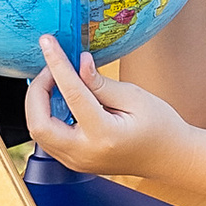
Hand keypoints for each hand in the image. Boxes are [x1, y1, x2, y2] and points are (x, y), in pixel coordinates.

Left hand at [26, 36, 190, 177]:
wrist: (169, 158)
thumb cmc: (160, 126)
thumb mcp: (135, 97)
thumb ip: (101, 83)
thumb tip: (79, 62)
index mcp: (103, 134)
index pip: (71, 93)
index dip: (56, 64)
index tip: (47, 43)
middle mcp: (84, 152)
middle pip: (38, 123)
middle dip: (36, 91)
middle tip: (50, 68)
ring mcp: (77, 161)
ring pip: (38, 132)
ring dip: (39, 103)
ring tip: (56, 80)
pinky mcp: (75, 162)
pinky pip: (48, 138)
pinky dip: (47, 115)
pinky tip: (60, 98)